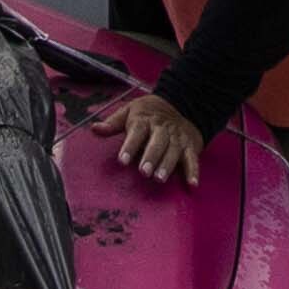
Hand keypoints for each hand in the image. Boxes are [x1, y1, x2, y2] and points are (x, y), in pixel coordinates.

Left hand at [92, 87, 207, 186]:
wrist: (181, 104)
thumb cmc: (148, 113)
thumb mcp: (129, 111)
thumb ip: (112, 123)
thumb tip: (94, 129)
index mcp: (145, 120)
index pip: (137, 132)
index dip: (130, 146)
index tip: (122, 160)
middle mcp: (162, 129)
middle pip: (157, 142)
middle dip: (151, 156)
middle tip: (144, 171)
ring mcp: (178, 137)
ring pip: (174, 150)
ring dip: (168, 164)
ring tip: (160, 178)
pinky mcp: (190, 146)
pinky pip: (192, 159)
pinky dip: (193, 172)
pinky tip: (191, 185)